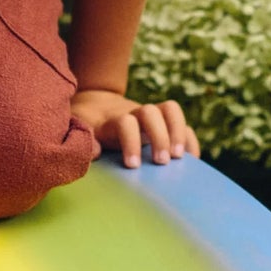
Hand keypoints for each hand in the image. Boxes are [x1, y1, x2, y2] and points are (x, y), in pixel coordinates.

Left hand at [71, 88, 199, 168]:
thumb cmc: (87, 124)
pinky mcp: (163, 122)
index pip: (125, 123)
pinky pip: (183, 124)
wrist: (96, 104)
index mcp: (113, 118)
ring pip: (170, 111)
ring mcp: (151, 115)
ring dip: (178, 132)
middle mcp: (134, 113)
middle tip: (161, 162)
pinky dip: (190, 140)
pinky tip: (192, 161)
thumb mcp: (78, 129)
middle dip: (159, 136)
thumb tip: (95, 152)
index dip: (130, 142)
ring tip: (181, 158)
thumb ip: (82, 140)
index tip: (132, 165)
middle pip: (151, 112)